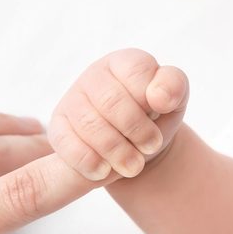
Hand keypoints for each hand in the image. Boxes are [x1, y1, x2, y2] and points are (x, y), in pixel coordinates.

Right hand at [49, 48, 188, 180]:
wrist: (134, 145)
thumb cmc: (154, 116)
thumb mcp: (174, 99)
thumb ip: (173, 86)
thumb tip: (159, 96)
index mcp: (123, 63)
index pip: (135, 71)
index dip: (151, 98)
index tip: (161, 116)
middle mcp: (94, 76)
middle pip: (110, 101)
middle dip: (136, 128)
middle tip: (151, 147)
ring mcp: (72, 101)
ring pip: (89, 125)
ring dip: (116, 150)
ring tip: (134, 166)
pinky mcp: (58, 127)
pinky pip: (66, 144)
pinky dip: (88, 161)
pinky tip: (104, 171)